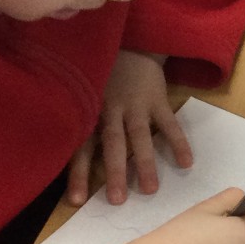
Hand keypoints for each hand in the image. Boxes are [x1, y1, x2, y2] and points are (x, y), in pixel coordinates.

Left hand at [66, 50, 191, 206]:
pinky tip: (186, 163)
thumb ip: (79, 122)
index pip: (81, 147)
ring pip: (139, 136)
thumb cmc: (102, 76)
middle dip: (113, 172)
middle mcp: (111, 110)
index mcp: (91, 113)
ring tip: (150, 190)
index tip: (75, 201)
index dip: (78, 173)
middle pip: (112, 144)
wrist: (130, 42)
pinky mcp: (157, 98)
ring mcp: (136, 104)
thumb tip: (57, 156)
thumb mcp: (84, 95)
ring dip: (144, 162)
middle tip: (116, 200)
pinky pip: (169, 122)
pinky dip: (178, 141)